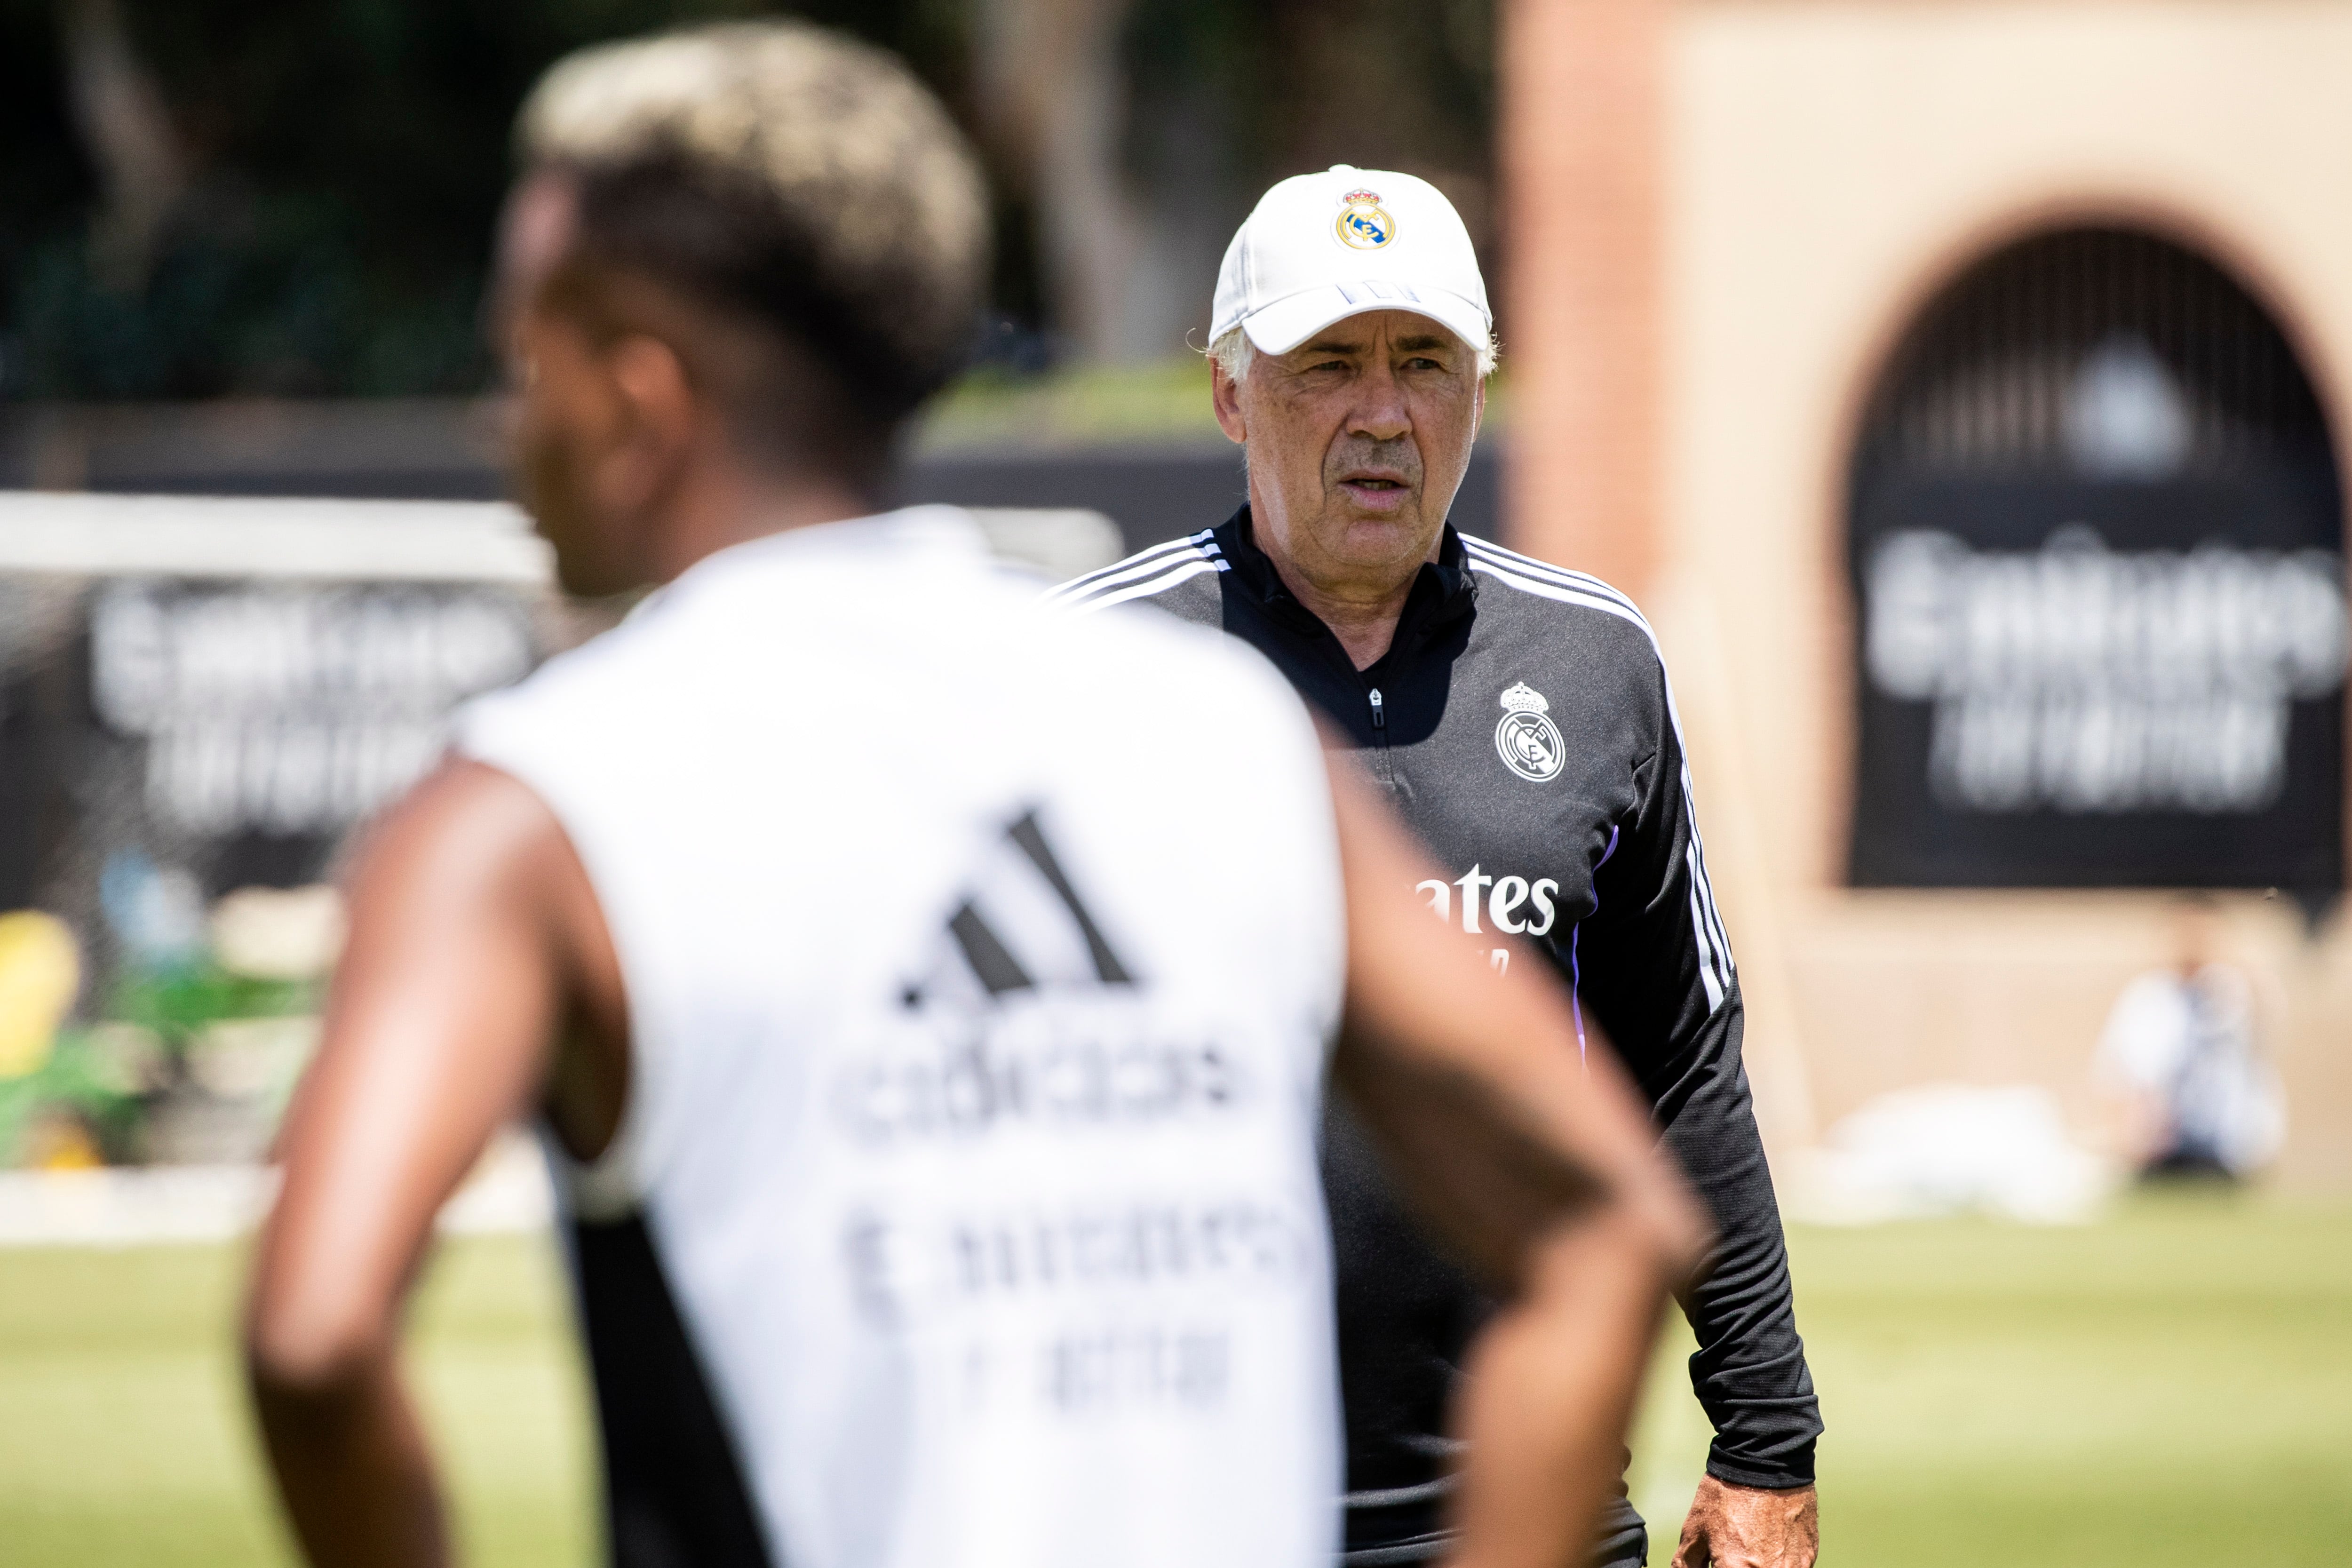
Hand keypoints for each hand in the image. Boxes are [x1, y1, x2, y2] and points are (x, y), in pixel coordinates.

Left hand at [1671, 1477, 1817, 1567]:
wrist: (1767, 1463)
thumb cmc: (1726, 1495)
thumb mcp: (1695, 1529)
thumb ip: (1687, 1564)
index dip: (1716, 1567)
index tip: (1715, 1561)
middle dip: (1732, 1565)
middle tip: (1731, 1551)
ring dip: (1758, 1564)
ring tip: (1750, 1545)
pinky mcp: (1808, 1560)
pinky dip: (1776, 1562)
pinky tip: (1768, 1543)